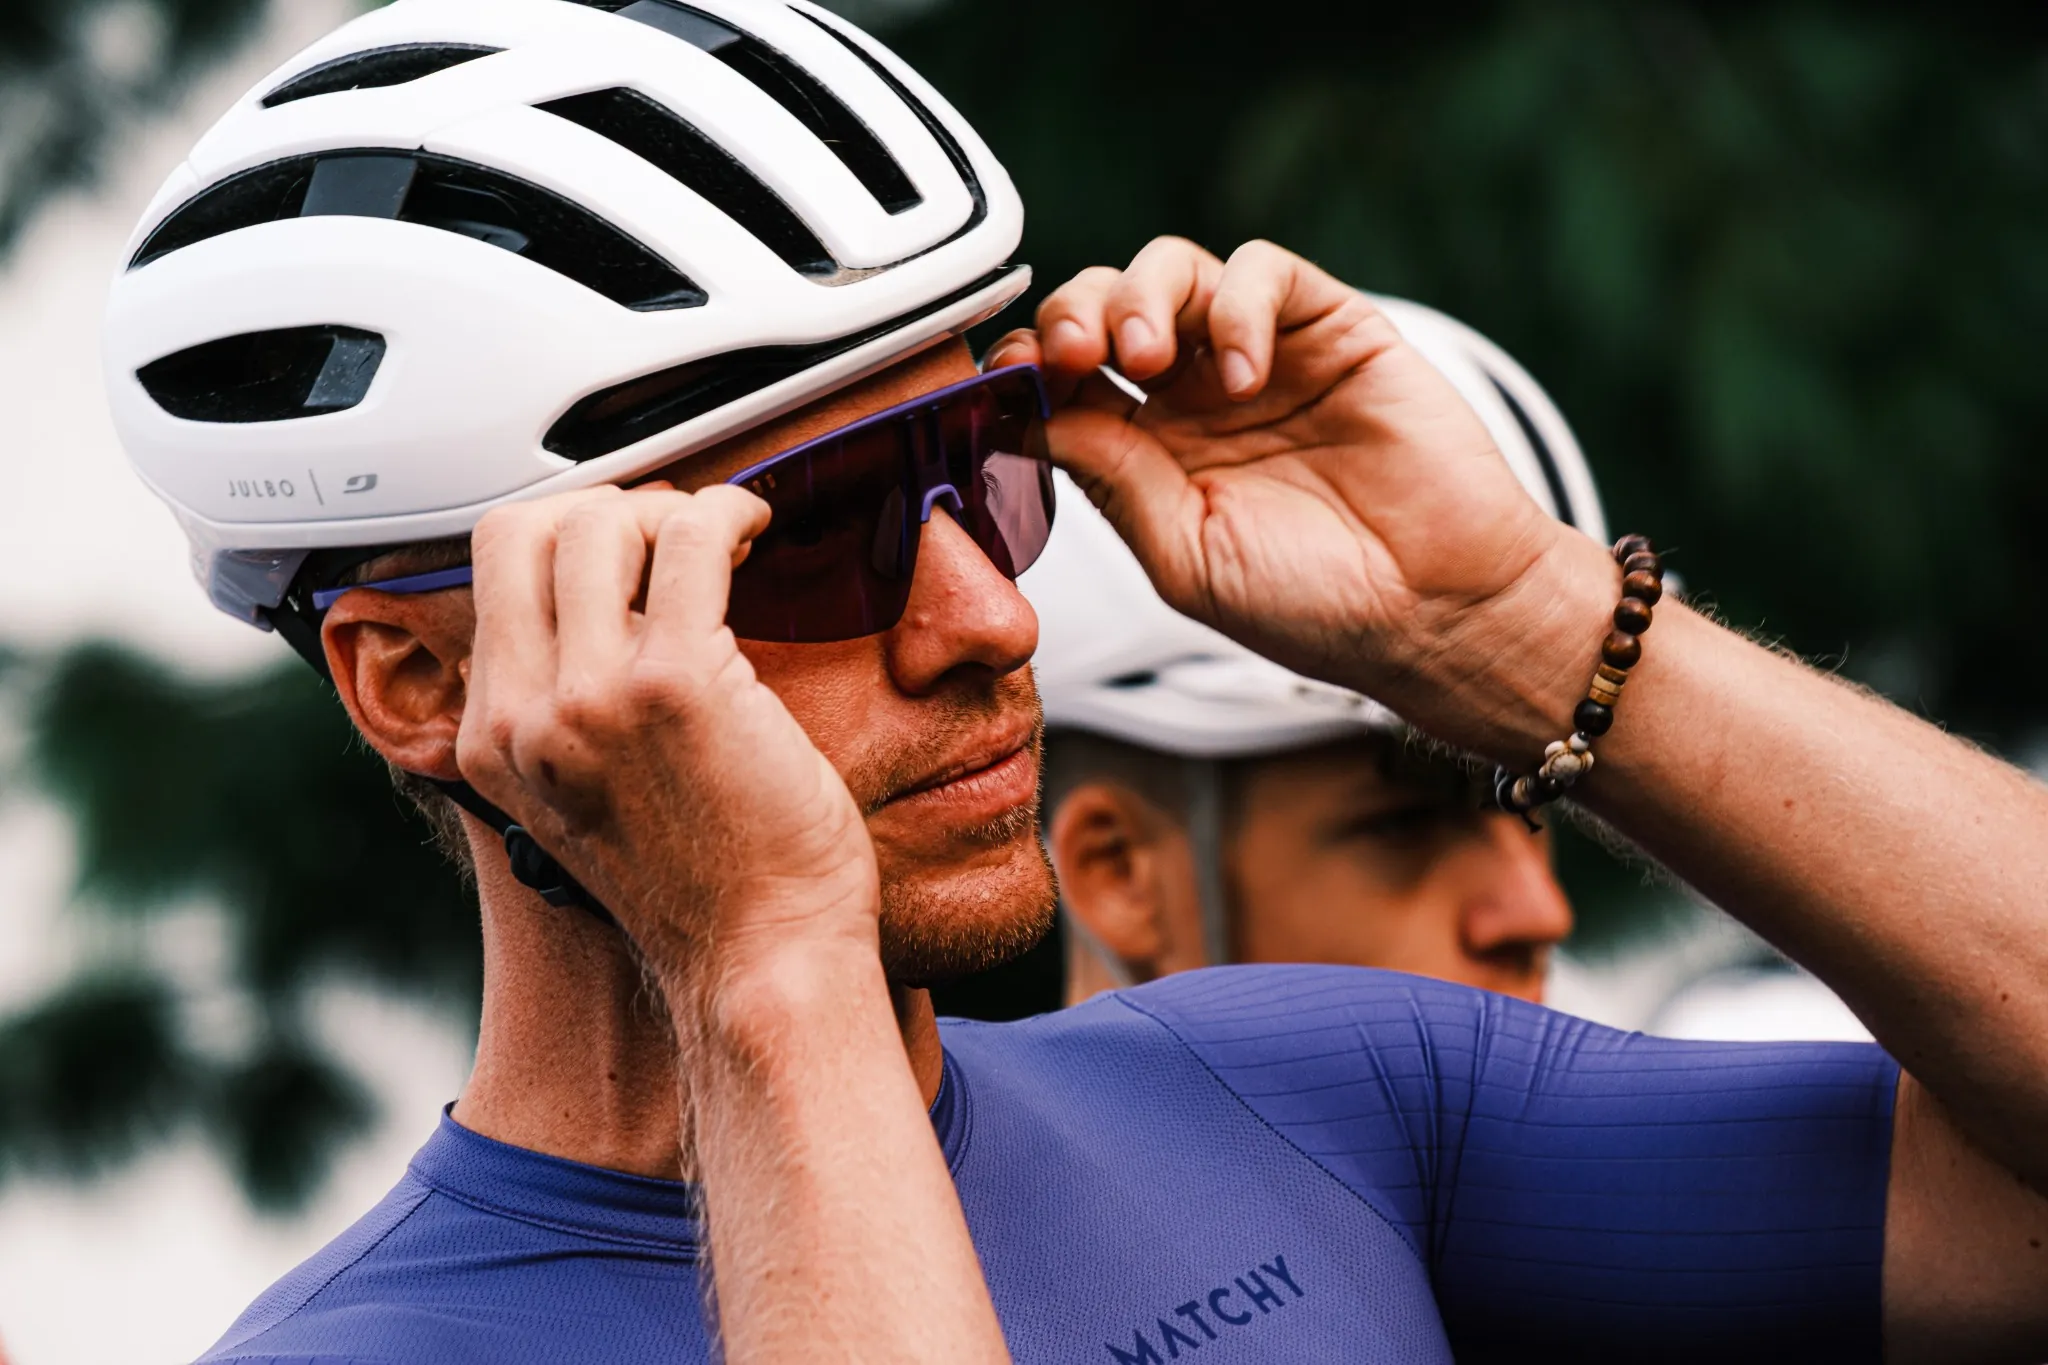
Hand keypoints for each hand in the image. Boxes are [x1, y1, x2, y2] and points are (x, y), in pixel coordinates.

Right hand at [456, 484, 880, 991]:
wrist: (765, 961)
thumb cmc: (709, 888)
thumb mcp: (583, 802)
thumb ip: (564, 716)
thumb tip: (598, 605)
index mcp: (491, 742)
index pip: (489, 574)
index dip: (564, 536)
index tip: (629, 546)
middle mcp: (525, 716)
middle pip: (523, 528)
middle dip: (605, 508)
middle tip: (674, 536)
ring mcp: (593, 698)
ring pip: (603, 523)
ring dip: (673, 512)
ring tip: (723, 540)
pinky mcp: (678, 684)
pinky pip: (691, 541)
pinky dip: (728, 514)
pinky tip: (755, 531)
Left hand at [987, 237, 1612, 754]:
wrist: (1437, 611)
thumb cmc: (1315, 607)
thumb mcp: (1186, 559)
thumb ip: (1114, 482)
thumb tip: (1034, 418)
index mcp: (1148, 452)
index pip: (1065, 380)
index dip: (1027, 366)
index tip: (1008, 380)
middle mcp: (1194, 395)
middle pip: (1106, 307)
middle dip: (1072, 313)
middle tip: (1074, 352)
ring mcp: (1260, 355)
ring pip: (1173, 269)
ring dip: (1140, 296)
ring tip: (1148, 356)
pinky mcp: (1330, 327)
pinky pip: (1265, 272)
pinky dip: (1240, 304)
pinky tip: (1245, 374)